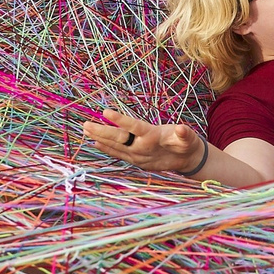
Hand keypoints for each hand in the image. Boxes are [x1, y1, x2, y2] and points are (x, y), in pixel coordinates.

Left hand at [81, 108, 206, 175]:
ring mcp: (138, 156)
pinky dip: (106, 148)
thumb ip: (184, 134)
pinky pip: (118, 153)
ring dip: (99, 138)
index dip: (120, 120)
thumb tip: (182, 129)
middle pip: (119, 139)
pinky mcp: (136, 160)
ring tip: (85, 130)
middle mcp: (142, 149)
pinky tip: (95, 142)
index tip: (106, 112)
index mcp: (153, 139)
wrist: (187, 162)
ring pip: (115, 146)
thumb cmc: (187, 144)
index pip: (134, 128)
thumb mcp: (188, 138)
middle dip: (101, 131)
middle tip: (85, 124)